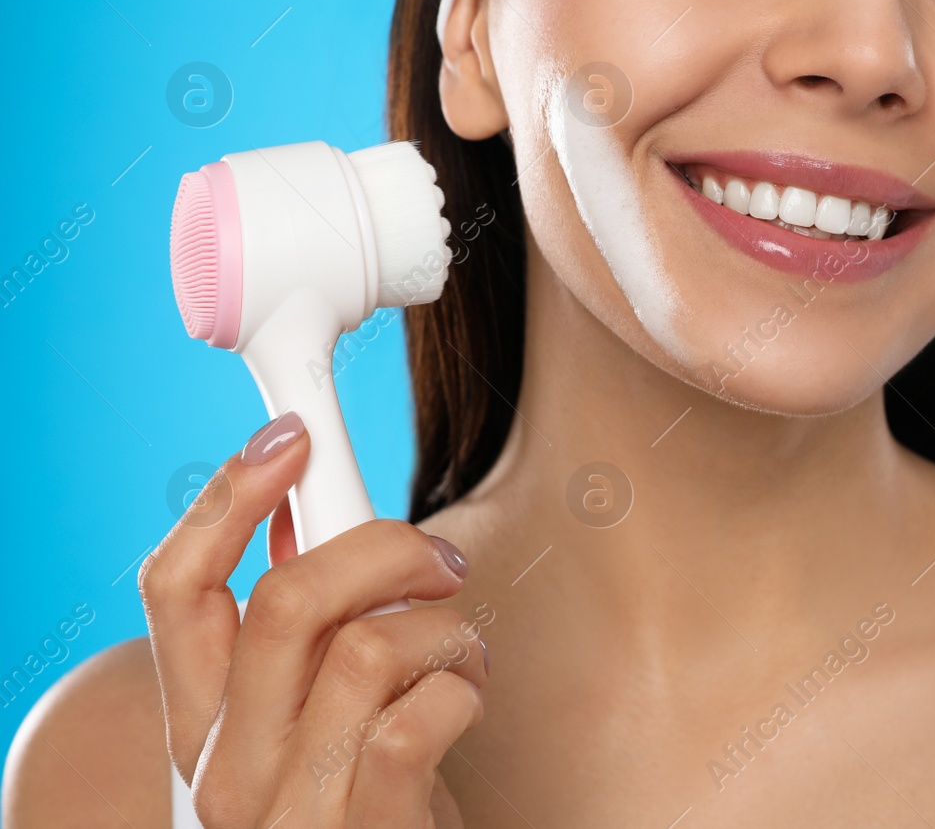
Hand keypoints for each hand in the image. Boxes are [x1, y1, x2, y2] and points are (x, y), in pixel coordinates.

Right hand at [139, 412, 489, 826]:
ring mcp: (293, 809)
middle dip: (383, 546)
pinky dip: (465, 685)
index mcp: (201, 726)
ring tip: (461, 651)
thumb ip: (299, 633)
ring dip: (444, 628)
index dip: (229, 497)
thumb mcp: (306, 718)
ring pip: (369, 647)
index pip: (173, 587)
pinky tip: (466, 698)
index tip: (292, 438)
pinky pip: (422, 712)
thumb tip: (306, 510)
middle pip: (286, 600)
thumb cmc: (362, 800)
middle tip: (438, 560)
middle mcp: (227, 769)